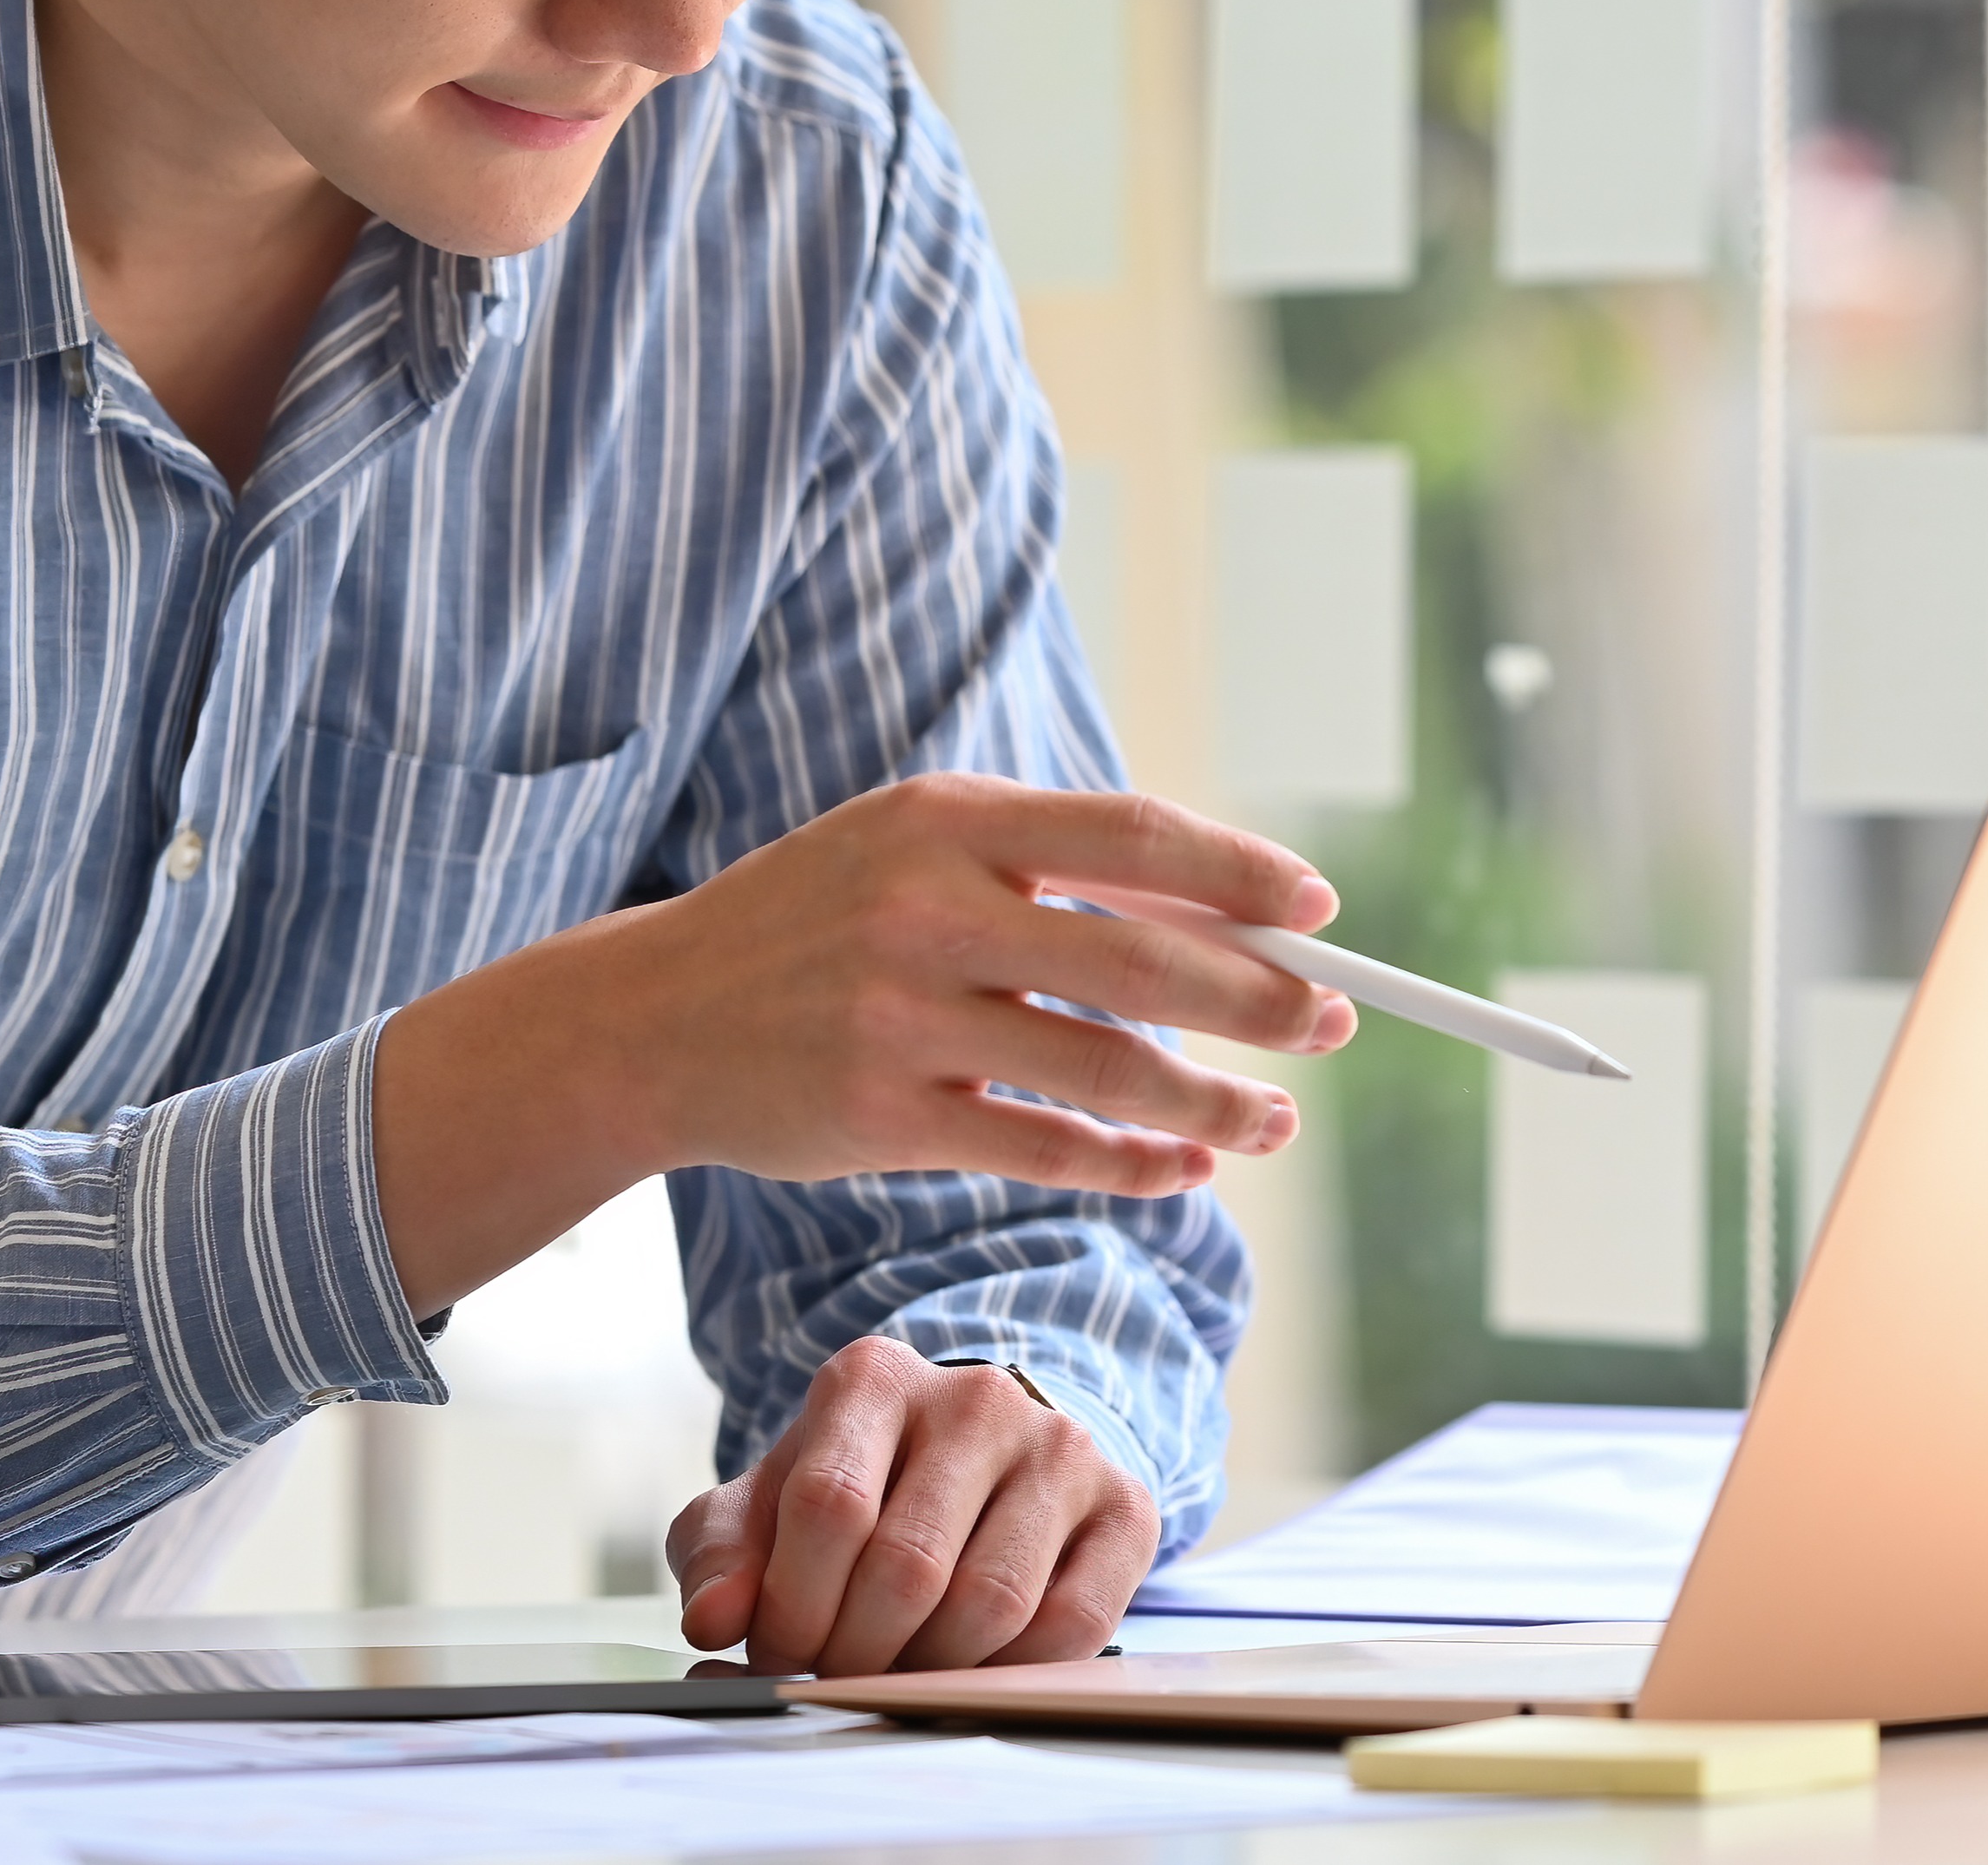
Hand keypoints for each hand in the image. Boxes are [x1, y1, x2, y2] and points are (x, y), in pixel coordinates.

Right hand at [370, 774, 1361, 1309]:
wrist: (652, 1019)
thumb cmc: (818, 925)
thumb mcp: (914, 850)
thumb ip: (1052, 869)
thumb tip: (1224, 907)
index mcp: (949, 816)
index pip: (1135, 835)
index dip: (1241, 873)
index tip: (1320, 909)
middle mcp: (928, 908)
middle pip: (1143, 959)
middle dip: (1262, 999)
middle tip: (1334, 1025)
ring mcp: (902, 1017)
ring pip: (1108, 1071)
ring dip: (1214, 1105)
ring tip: (1273, 1120)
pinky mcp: (883, 1117)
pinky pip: (1046, 1150)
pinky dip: (1133, 1167)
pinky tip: (1183, 1171)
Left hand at [669, 1337, 1155, 1672]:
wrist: (980, 1455)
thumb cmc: (860, 1487)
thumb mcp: (769, 1504)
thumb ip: (720, 1554)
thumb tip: (713, 1622)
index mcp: (874, 1379)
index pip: (829, 1507)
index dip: (793, 1607)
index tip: (778, 1652)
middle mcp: (978, 1397)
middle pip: (908, 1567)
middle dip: (855, 1651)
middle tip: (836, 1673)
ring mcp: (1061, 1448)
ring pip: (991, 1603)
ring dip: (930, 1667)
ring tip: (898, 1667)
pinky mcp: (1125, 1507)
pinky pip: (1073, 1623)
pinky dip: (1012, 1671)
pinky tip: (973, 1664)